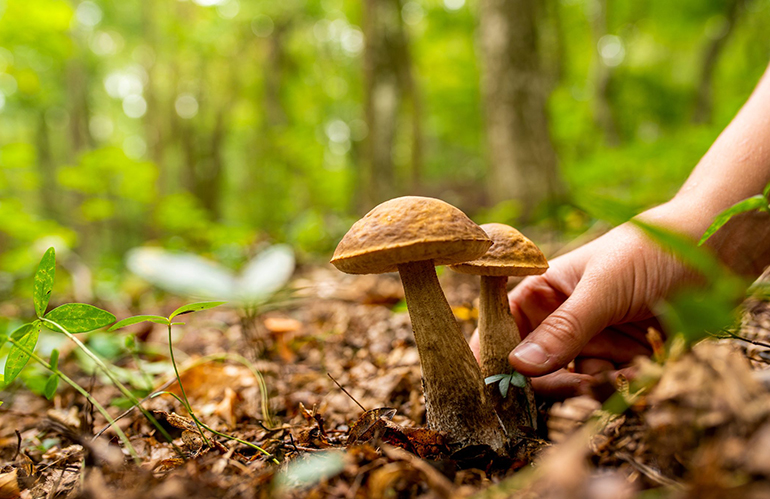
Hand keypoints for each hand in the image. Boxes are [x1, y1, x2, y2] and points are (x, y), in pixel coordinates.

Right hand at [471, 206, 695, 397]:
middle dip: (551, 379)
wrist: (715, 252)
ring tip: (624, 367)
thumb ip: (564, 328)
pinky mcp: (620, 360)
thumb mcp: (603, 287)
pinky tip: (642, 365)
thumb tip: (516, 366)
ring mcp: (590, 342)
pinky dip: (621, 384)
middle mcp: (559, 321)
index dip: (492, 357)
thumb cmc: (650, 253)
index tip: (496, 388)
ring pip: (569, 381)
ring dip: (591, 384)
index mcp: (542, 293)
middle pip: (532, 367)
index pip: (500, 328)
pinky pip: (606, 387)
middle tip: (579, 382)